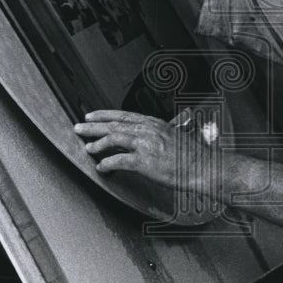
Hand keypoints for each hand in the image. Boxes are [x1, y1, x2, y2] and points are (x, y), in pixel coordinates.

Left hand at [74, 109, 217, 196]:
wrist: (204, 167)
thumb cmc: (193, 156)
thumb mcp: (174, 137)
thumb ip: (158, 135)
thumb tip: (144, 139)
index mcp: (154, 123)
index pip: (124, 115)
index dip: (104, 115)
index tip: (91, 115)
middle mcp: (148, 131)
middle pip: (114, 124)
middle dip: (93, 125)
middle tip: (79, 127)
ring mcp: (146, 145)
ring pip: (114, 139)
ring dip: (97, 143)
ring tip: (88, 147)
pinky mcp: (145, 162)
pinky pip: (119, 160)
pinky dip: (107, 163)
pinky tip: (101, 167)